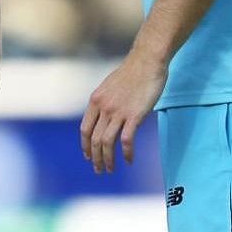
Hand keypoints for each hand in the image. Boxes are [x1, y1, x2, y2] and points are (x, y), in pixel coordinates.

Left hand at [80, 51, 166, 172]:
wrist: (146, 61)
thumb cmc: (131, 72)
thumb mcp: (109, 86)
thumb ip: (105, 101)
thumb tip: (103, 114)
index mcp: (96, 100)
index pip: (85, 129)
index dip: (85, 145)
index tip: (88, 156)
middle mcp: (103, 107)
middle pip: (95, 139)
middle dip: (95, 157)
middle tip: (99, 170)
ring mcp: (118, 112)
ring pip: (107, 142)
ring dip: (108, 159)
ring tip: (110, 169)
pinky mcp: (134, 115)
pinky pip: (126, 140)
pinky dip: (126, 153)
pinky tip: (129, 160)